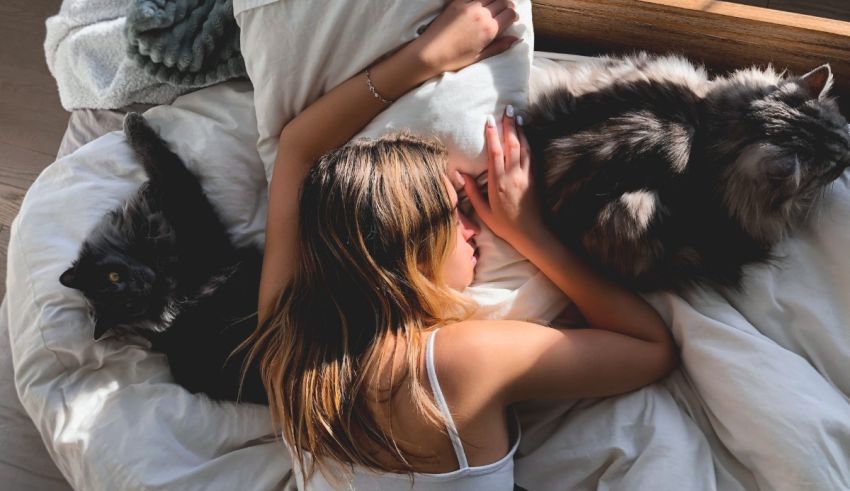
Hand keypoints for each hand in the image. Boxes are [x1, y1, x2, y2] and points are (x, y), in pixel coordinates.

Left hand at [414, 0, 518, 75]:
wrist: (430, 53)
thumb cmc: (455, 59)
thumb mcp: (480, 56)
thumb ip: (499, 46)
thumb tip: (516, 38)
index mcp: (489, 30)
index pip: (510, 14)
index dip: (513, 15)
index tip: (511, 18)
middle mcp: (482, 14)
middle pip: (502, 2)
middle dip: (506, 5)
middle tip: (504, 10)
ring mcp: (469, 6)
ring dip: (494, 0)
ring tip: (493, 5)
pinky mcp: (457, 2)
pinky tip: (479, 3)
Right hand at [462, 107, 546, 246]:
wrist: (532, 234)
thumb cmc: (505, 224)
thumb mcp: (483, 212)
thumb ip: (472, 192)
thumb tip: (462, 175)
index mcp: (498, 182)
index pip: (494, 153)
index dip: (492, 135)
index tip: (489, 120)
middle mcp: (513, 175)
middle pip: (511, 144)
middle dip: (509, 125)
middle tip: (507, 109)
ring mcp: (526, 175)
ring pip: (523, 147)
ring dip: (520, 130)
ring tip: (517, 115)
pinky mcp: (535, 178)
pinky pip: (532, 155)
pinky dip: (529, 142)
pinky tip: (526, 134)